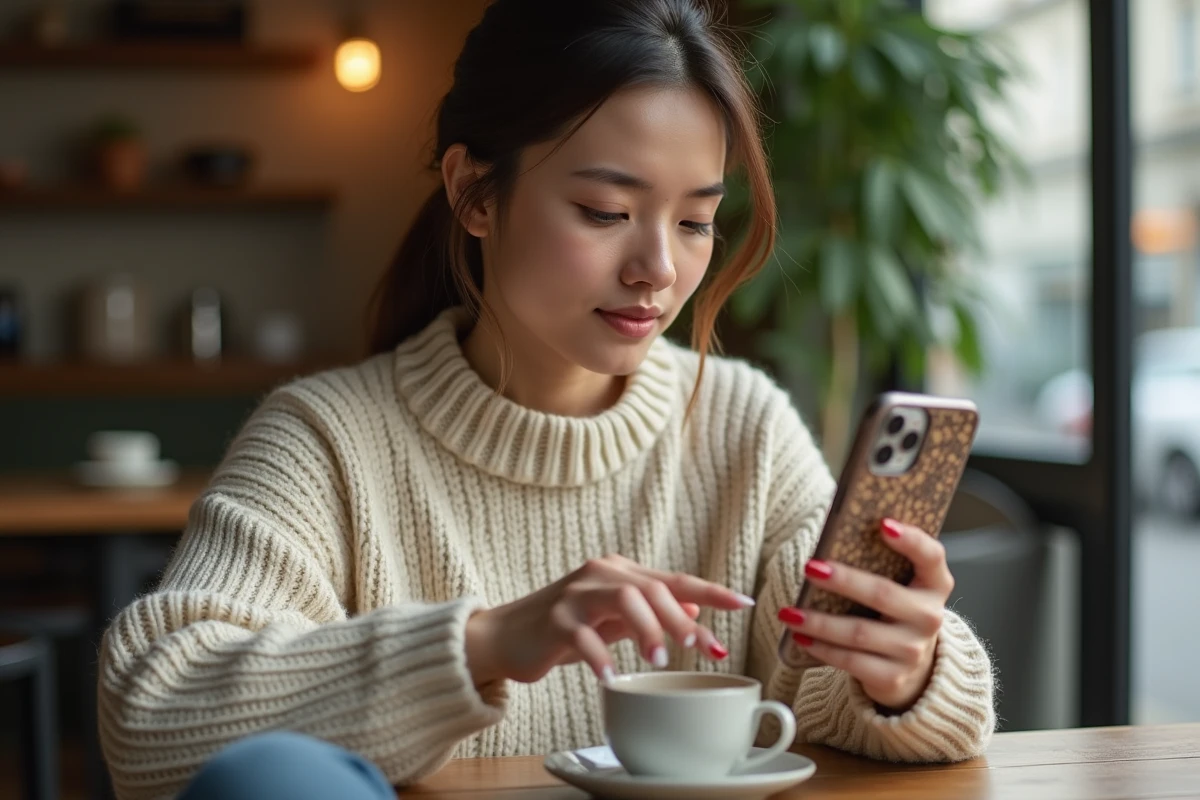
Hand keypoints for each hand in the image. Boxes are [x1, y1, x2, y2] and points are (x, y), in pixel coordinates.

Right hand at [464, 554, 754, 685]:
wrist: (505, 636)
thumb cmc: (565, 629)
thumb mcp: (613, 620)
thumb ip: (651, 614)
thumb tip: (696, 615)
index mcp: (619, 572)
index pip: (673, 579)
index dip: (711, 591)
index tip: (744, 603)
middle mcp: (600, 575)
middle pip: (652, 587)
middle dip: (678, 618)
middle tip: (693, 649)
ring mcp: (575, 595)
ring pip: (622, 599)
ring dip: (646, 631)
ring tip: (657, 662)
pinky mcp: (554, 620)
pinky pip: (583, 636)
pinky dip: (601, 658)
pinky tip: (611, 677)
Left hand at [776, 519, 952, 710]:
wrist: (912, 670)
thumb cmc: (894, 612)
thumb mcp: (900, 586)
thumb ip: (880, 563)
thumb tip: (833, 536)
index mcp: (934, 585)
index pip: (931, 556)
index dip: (911, 540)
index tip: (882, 524)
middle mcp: (929, 617)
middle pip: (883, 594)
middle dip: (844, 581)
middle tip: (810, 568)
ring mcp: (912, 650)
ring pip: (859, 632)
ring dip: (819, 622)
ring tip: (789, 612)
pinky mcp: (893, 677)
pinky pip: (851, 661)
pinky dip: (822, 649)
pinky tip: (801, 637)